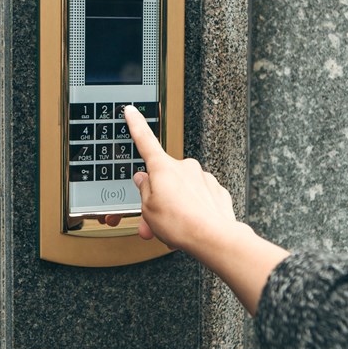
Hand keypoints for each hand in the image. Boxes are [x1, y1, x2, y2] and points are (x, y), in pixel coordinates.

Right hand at [123, 105, 236, 251]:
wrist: (214, 237)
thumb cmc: (181, 224)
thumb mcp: (148, 210)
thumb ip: (144, 191)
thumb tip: (144, 180)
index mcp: (163, 168)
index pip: (145, 140)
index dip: (136, 125)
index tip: (132, 111)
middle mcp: (185, 167)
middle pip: (164, 179)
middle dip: (158, 198)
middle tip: (154, 221)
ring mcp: (203, 177)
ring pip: (182, 191)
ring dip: (175, 207)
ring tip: (174, 228)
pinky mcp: (216, 190)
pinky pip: (199, 198)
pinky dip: (193, 211)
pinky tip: (192, 224)